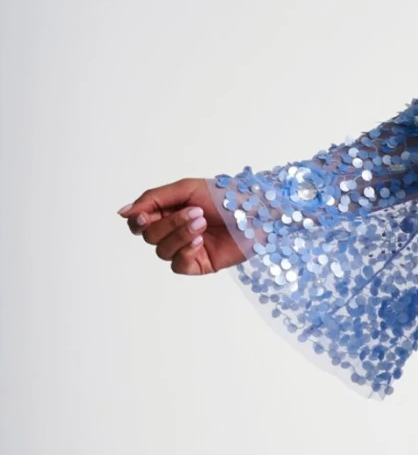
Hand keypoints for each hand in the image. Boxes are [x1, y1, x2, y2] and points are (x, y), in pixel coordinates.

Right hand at [118, 177, 247, 275]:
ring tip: (202, 223)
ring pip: (162, 251)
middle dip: (169, 224)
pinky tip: (200, 241)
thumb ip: (153, 199)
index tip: (144, 215)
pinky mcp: (199, 264)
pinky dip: (185, 251)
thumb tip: (123, 213)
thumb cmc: (225, 196)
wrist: (257, 212)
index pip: (139, 222)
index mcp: (168, 211)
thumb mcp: (186, 189)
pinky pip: (178, 264)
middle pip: (149, 236)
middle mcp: (174, 231)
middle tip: (194, 213)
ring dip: (180, 235)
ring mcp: (186, 249)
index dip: (138, 220)